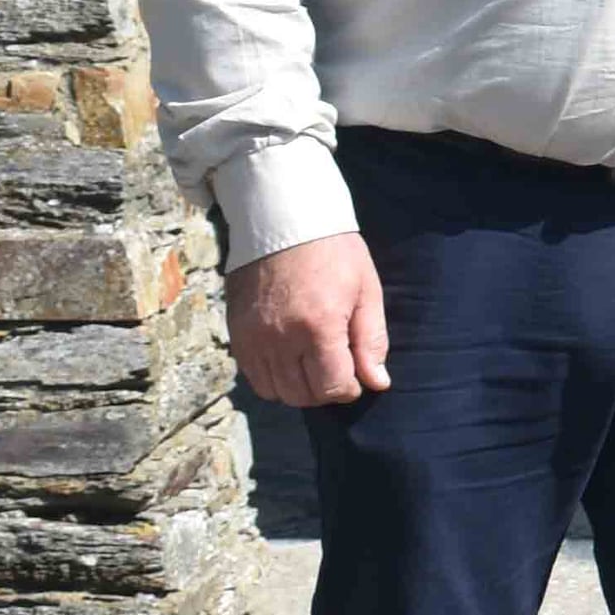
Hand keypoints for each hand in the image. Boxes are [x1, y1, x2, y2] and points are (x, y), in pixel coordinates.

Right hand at [227, 231, 388, 405]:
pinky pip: (253, 376)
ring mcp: (253, 337)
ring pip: (276, 391)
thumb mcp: (366, 291)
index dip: (349, 389)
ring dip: (299, 387)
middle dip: (326, 390)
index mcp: (318, 327)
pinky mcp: (236, 333)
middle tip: (337, 369)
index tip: (356, 375)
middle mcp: (280, 338)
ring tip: (314, 365)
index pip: (333, 388)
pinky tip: (290, 359)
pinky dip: (274, 378)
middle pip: (302, 395)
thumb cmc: (333, 251)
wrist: (282, 219)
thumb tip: (378, 383)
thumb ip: (372, 341)